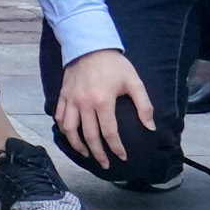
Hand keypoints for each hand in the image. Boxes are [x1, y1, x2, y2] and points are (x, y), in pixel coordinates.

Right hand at [53, 44, 156, 171]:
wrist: (89, 45)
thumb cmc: (114, 64)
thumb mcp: (134, 81)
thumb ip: (144, 105)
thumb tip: (150, 127)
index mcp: (103, 101)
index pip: (109, 133)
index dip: (116, 148)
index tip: (123, 157)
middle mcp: (84, 103)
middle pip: (89, 136)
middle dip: (98, 153)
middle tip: (105, 164)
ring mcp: (71, 99)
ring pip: (69, 129)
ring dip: (77, 145)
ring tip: (86, 153)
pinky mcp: (63, 94)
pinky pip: (59, 116)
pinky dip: (63, 129)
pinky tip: (70, 135)